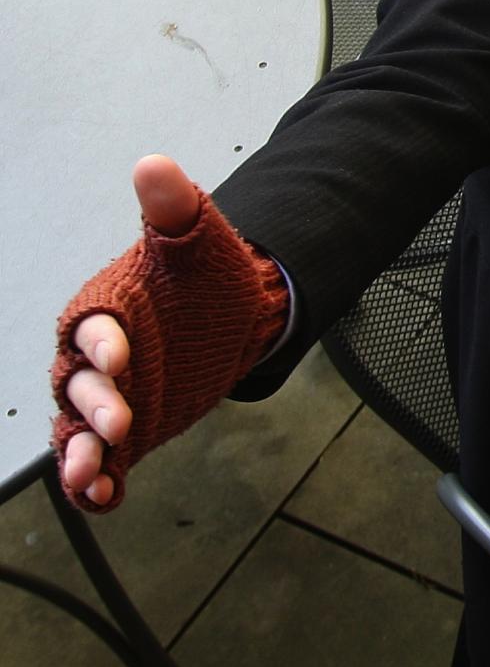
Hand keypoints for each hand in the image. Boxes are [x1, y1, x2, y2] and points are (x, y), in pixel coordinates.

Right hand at [60, 156, 200, 506]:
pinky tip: (105, 500)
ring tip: (91, 474)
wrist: (233, 314)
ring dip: (82, 453)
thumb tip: (156, 166)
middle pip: (80, 385)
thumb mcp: (195, 240)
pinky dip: (100, 483)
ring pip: (80, 430)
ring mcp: (111, 399)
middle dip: (95, 403)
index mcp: (105, 312)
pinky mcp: (130, 431)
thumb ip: (173, 209)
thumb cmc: (202, 276)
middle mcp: (96, 360)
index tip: (120, 352)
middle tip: (118, 420)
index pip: (91, 328)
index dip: (101, 341)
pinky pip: (105, 462)